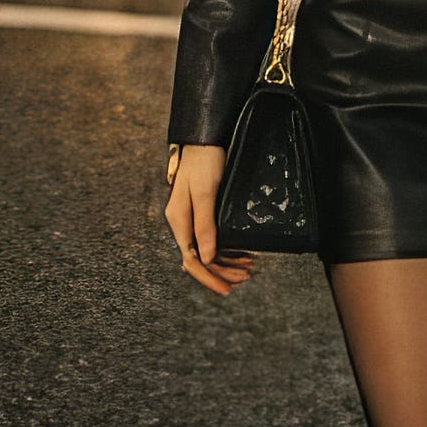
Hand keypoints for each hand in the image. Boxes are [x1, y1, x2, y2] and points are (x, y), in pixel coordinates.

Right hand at [164, 144, 254, 295]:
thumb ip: (204, 224)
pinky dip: (226, 248)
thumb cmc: (204, 161)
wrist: (205, 138)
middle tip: (244, 278)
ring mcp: (192, 217)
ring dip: (226, 261)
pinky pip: (211, 237)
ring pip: (207, 249)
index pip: (191, 259)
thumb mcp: (205, 193)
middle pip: (199, 257)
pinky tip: (240, 251)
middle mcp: (183, 222)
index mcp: (179, 220)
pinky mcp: (202, 211)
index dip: (209, 277)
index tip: (226, 289)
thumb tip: (205, 258)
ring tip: (247, 267)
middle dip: (221, 271)